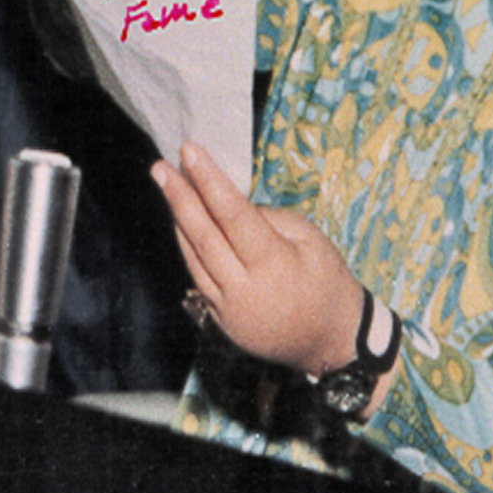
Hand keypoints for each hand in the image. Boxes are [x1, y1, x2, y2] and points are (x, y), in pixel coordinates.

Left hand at [151, 140, 365, 376]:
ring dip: (178, 220)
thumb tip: (233, 206)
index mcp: (273, 264)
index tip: (190, 151)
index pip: (232, 214)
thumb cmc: (328, 283)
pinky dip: (188, 249)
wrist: (332, 341)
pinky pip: (198, 277)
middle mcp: (244, 288)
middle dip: (180, 197)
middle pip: (203, 235)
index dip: (209, 180)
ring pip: (194, 257)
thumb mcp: (311, 240)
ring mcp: (228, 309)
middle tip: (160, 168)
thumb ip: (270, 219)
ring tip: (167, 186)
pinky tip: (182, 225)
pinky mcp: (221, 321)